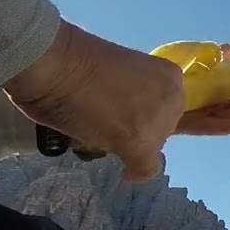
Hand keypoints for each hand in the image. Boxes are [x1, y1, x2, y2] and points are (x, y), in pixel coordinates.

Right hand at [4, 20, 184, 181]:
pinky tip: (127, 172)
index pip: (170, 105)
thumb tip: (133, 109)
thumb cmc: (77, 57)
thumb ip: (139, 89)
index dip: (150, 111)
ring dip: (132, 143)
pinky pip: (147, 168)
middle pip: (165, 126)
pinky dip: (137, 172)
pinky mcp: (140, 144)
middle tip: (112, 119)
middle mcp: (173, 98)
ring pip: (154, 145)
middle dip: (142, 126)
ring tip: (103, 131)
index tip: (130, 112)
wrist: (56, 65)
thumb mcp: (125, 67)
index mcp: (170, 75)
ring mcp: (159, 123)